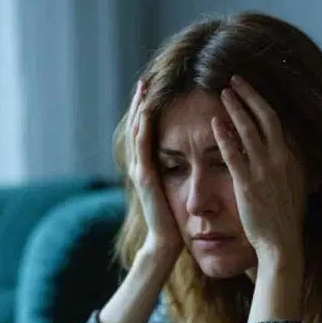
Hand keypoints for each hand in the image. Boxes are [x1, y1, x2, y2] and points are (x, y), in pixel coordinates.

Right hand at [127, 80, 182, 255]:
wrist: (164, 241)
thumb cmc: (173, 218)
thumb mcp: (173, 188)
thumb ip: (174, 172)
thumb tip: (185, 157)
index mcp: (147, 166)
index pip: (145, 132)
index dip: (146, 111)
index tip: (151, 91)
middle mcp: (139, 166)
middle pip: (136, 127)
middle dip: (139, 104)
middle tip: (143, 82)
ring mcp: (139, 171)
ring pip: (136, 133)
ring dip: (138, 111)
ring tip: (142, 91)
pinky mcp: (145, 178)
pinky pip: (142, 149)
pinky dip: (142, 130)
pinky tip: (145, 115)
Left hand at [210, 75, 306, 262]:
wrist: (281, 243)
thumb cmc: (284, 218)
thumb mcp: (295, 186)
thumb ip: (289, 165)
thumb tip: (285, 150)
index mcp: (293, 158)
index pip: (278, 122)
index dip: (262, 102)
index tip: (250, 90)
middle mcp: (281, 159)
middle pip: (266, 117)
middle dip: (249, 95)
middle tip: (234, 79)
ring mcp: (265, 171)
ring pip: (249, 129)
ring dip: (235, 108)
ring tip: (222, 92)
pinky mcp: (247, 184)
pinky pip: (234, 153)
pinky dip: (224, 136)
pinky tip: (215, 122)